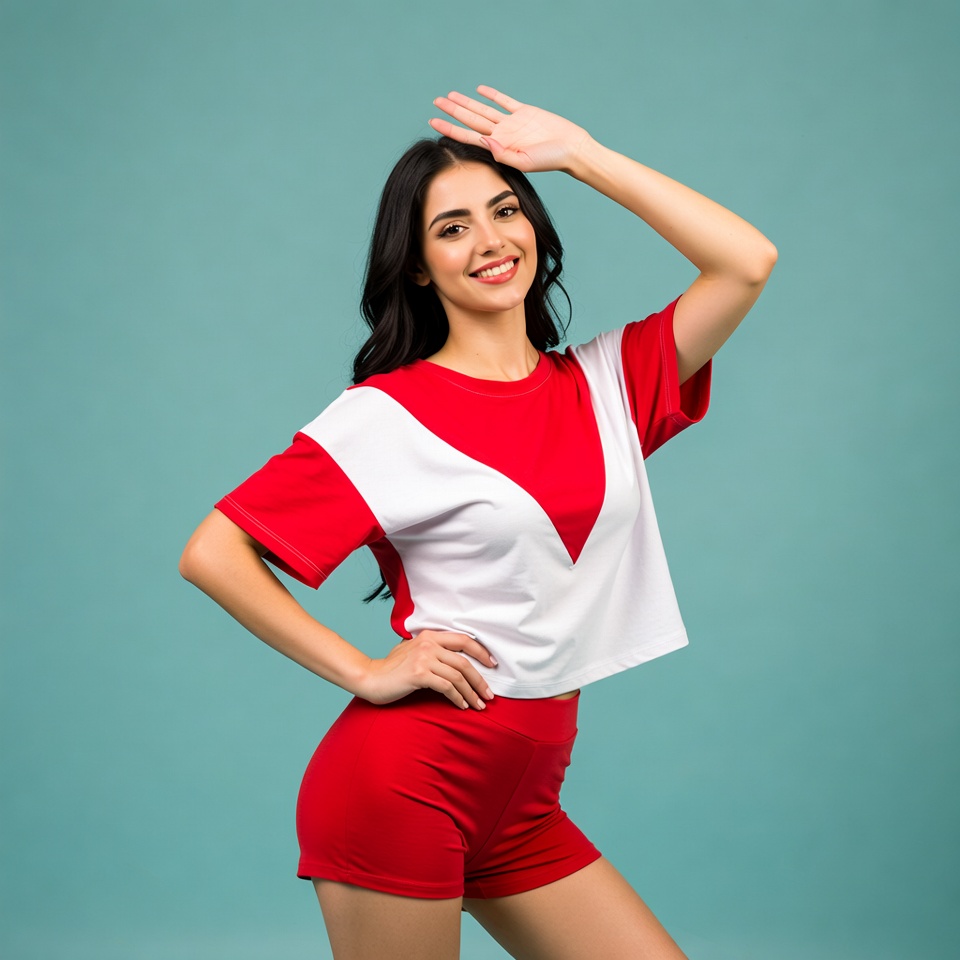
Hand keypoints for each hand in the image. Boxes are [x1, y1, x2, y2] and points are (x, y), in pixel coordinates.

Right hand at [356, 630, 497, 709]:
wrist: (370, 678)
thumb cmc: (392, 668)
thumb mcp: (413, 650)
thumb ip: (432, 650)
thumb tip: (456, 661)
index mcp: (429, 635)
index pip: (464, 640)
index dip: (481, 652)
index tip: (492, 664)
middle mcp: (428, 643)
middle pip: (464, 662)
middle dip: (480, 680)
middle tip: (489, 694)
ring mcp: (424, 658)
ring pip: (458, 676)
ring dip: (471, 693)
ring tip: (479, 705)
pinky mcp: (419, 674)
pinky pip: (447, 687)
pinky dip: (458, 698)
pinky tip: (462, 706)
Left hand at [429, 85, 593, 174]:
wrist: (571, 150)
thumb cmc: (550, 161)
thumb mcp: (525, 161)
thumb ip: (504, 154)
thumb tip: (485, 141)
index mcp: (499, 147)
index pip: (468, 136)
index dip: (450, 129)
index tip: (433, 122)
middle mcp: (502, 134)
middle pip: (471, 120)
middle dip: (453, 111)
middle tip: (436, 102)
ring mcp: (512, 122)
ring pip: (483, 109)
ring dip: (466, 102)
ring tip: (450, 95)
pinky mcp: (525, 112)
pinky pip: (504, 101)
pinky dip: (492, 95)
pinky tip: (479, 90)